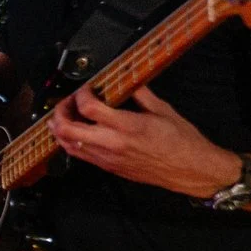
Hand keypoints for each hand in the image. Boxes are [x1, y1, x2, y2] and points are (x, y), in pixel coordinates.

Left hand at [47, 85, 239, 198]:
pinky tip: (78, 132)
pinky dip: (71, 142)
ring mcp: (108, 158)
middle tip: (66, 103)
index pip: (88, 108)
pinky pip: (80, 155)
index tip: (86, 89)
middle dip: (59, 113)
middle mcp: (113, 143)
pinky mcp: (109, 167)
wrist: (191, 170)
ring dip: (60, 129)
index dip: (80, 95)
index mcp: (128, 126)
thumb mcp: (163, 109)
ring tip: (67, 116)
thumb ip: (139, 93)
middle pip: (67, 130)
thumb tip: (126, 81)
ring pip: (68, 145)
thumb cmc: (182, 142)